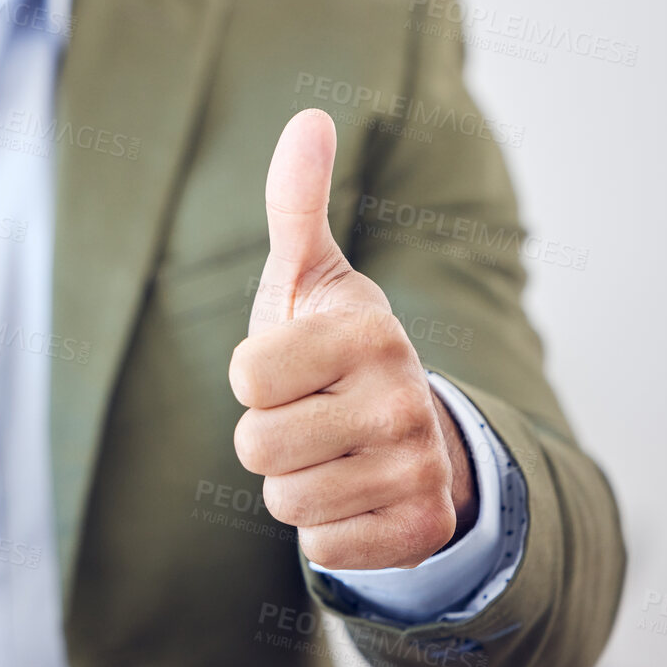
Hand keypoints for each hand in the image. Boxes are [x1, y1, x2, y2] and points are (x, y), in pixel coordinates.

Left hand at [228, 109, 474, 570]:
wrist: (406, 433)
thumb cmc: (331, 349)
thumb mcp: (307, 276)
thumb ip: (295, 202)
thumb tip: (308, 118)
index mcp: (368, 331)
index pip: (246, 378)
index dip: (251, 378)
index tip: (286, 366)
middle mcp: (403, 396)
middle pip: (256, 446)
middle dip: (266, 436)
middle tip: (307, 415)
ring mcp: (418, 467)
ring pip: (285, 501)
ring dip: (292, 484)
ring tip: (328, 453)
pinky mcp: (420, 530)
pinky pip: (323, 548)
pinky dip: (326, 530)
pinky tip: (354, 494)